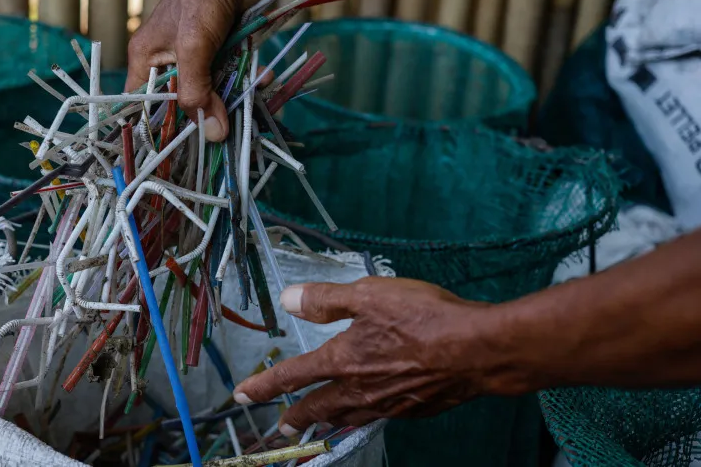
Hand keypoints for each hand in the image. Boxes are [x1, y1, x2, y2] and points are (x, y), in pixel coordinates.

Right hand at [125, 0, 260, 141]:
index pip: (143, 106)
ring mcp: (197, 58)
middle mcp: (167, 61)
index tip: (183, 152)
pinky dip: (246, 83)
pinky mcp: (220, 52)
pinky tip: (266, 81)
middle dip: (206, 118)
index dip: (160, 130)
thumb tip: (213, 135)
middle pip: (182, 104)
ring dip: (232, 101)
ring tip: (253, 109)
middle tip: (225, 134)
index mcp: (146, 59)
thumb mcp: (194, 48)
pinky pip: (230, 79)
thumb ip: (198, 92)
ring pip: (211, 94)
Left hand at [232, 278, 503, 435]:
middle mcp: (360, 389)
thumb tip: (288, 299)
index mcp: (342, 360)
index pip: (291, 376)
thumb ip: (326, 298)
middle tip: (281, 425)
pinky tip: (371, 410)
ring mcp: (388, 404)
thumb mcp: (369, 295)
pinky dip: (365, 416)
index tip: (242, 395)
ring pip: (348, 417)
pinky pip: (379, 416)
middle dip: (295, 416)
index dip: (263, 385)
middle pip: (317, 407)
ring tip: (319, 424)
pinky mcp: (414, 409)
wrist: (477, 350)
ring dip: (327, 421)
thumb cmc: (424, 318)